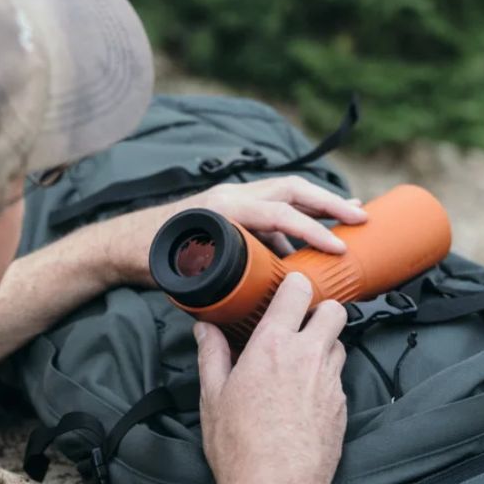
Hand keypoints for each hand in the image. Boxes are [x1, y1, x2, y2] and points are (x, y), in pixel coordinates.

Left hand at [103, 176, 366, 284]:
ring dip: (317, 207)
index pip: (279, 212)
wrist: (122, 242)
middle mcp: (232, 195)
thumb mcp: (186, 268)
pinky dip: (293, 223)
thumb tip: (265, 293)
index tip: (339, 246)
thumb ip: (223, 276)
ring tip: (347, 220)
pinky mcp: (231, 209)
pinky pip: (270, 211)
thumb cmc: (150, 256)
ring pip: (284, 196)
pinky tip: (306, 242)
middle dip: (329, 202)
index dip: (312, 230)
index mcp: (224, 207)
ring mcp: (232, 198)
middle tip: (361, 217)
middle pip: (292, 190)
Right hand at [196, 271, 347, 483]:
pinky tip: (304, 397)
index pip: (299, 291)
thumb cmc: (239, 445)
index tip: (287, 290)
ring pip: (339, 344)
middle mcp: (308, 356)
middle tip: (299, 326)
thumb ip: (212, 354)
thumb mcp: (213, 395)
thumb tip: (205, 328)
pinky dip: (325, 378)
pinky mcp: (343, 406)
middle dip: (320, 311)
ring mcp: (330, 381)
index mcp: (273, 345)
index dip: (295, 284)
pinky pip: (339, 378)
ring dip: (325, 345)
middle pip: (334, 311)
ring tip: (300, 363)